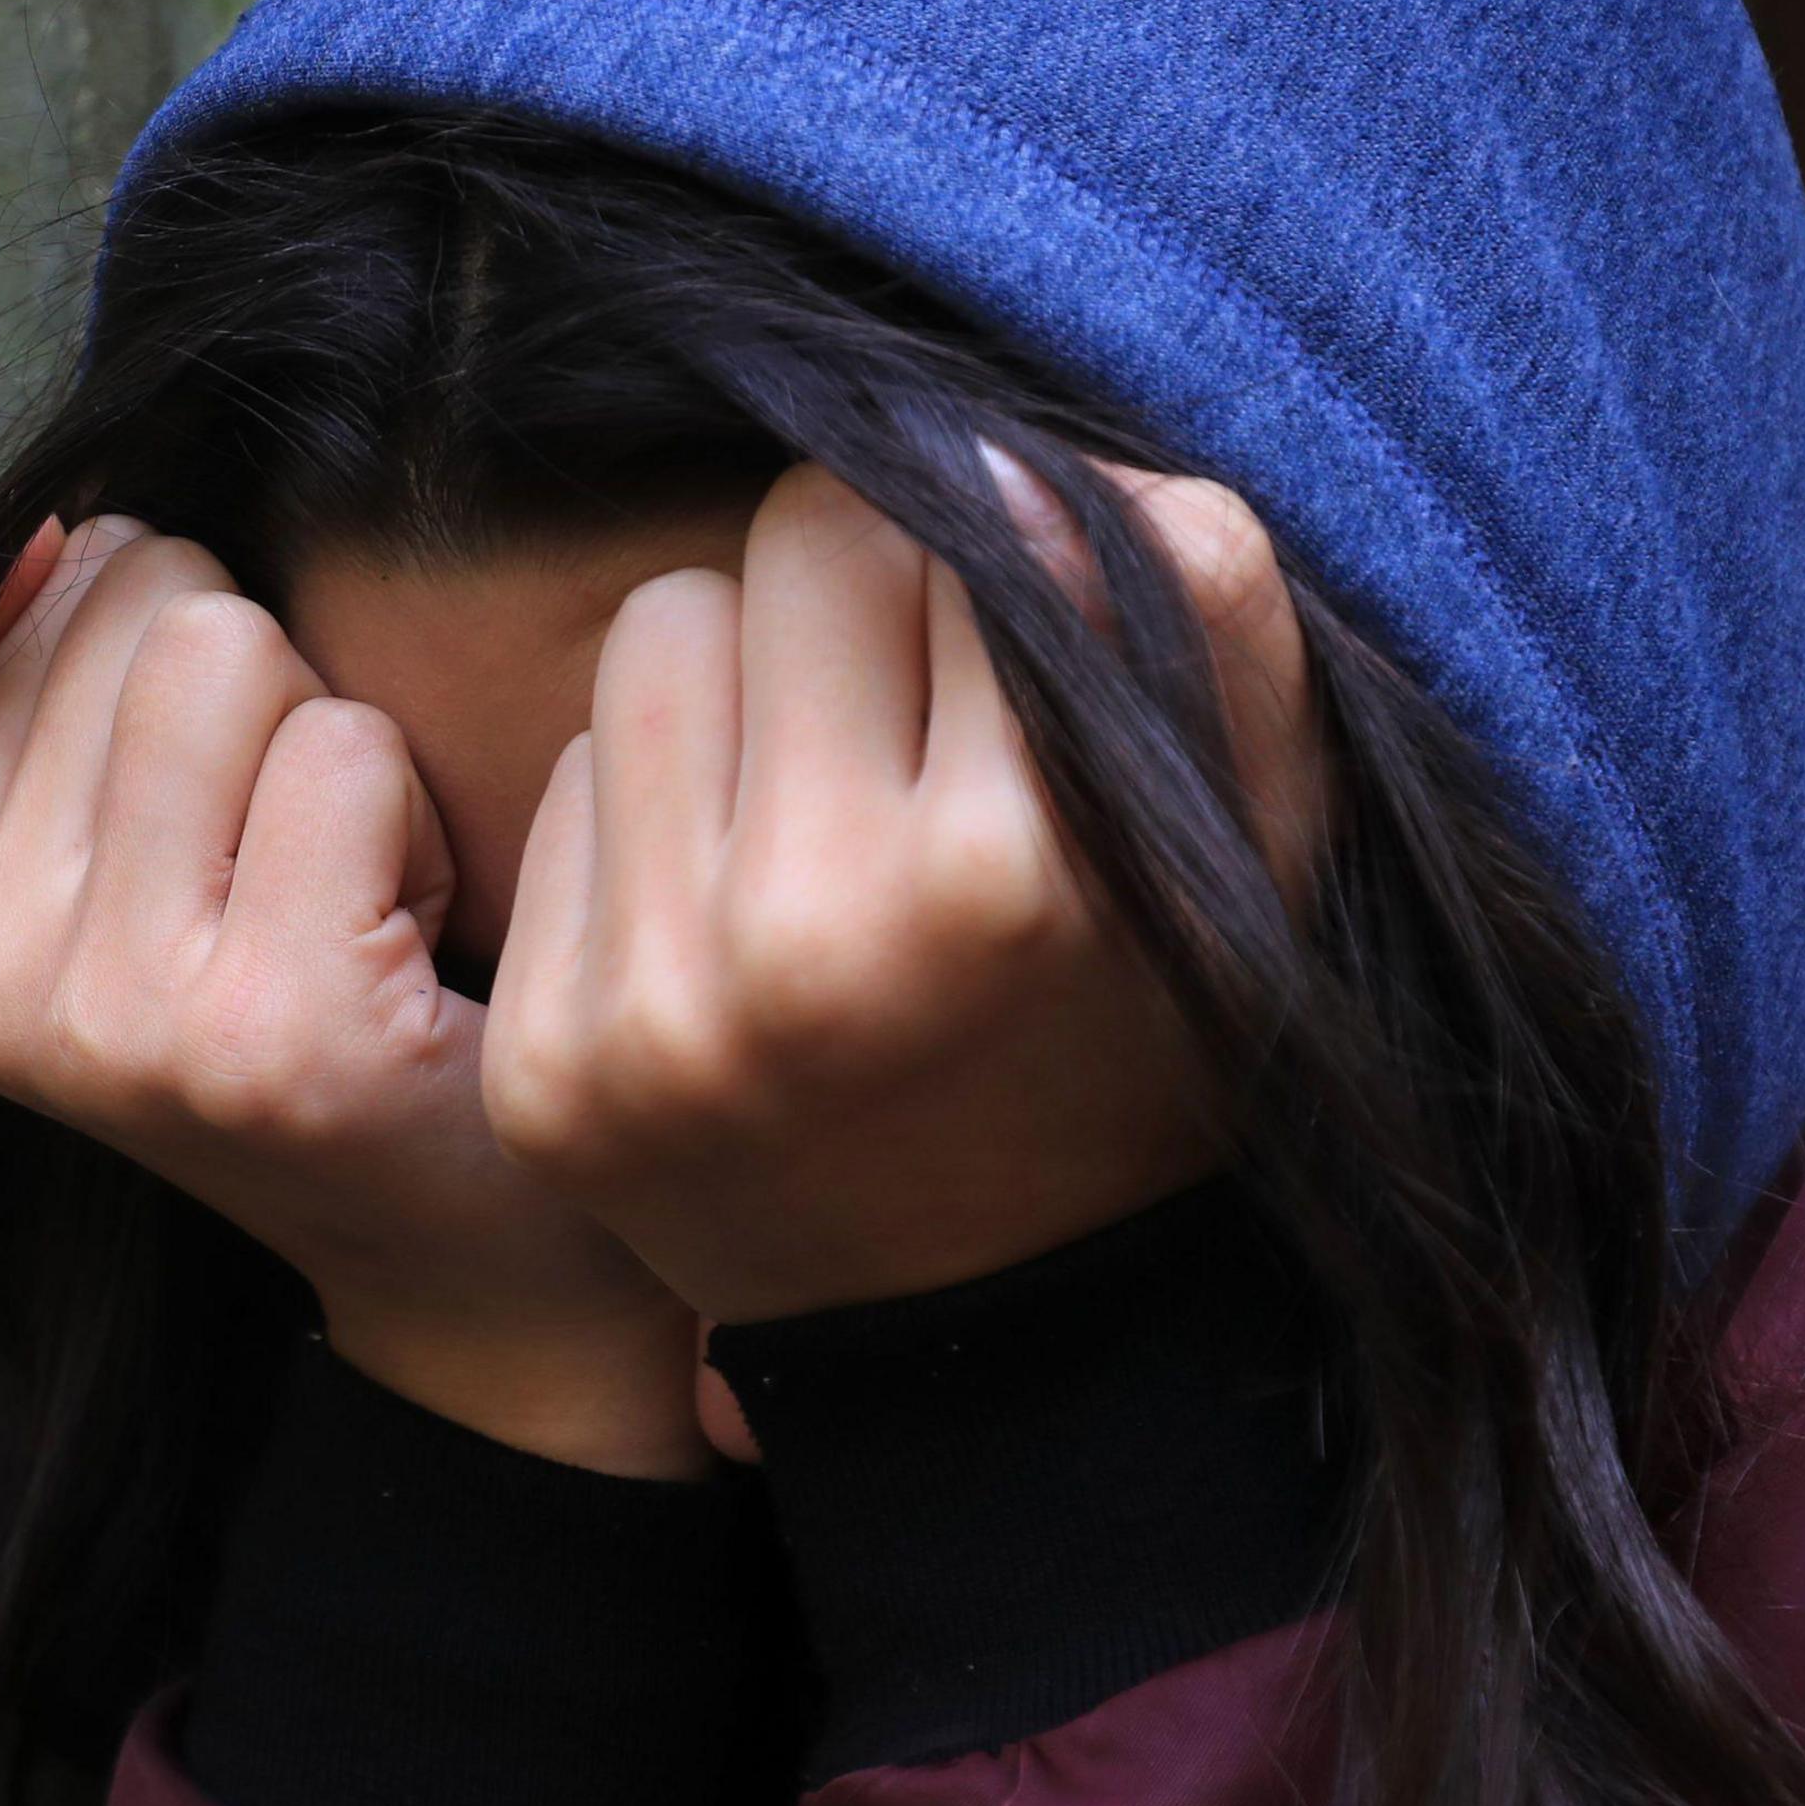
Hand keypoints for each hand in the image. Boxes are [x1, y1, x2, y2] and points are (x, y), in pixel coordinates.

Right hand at [0, 516, 709, 1477]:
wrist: (463, 1247)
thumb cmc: (304, 999)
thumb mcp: (132, 842)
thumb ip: (66, 676)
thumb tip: (67, 524)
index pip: (73, 587)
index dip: (197, 686)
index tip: (221, 844)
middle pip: (162, 613)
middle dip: (271, 708)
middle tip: (299, 879)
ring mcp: (115, 1015)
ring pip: (244, 660)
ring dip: (342, 760)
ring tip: (347, 910)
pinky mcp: (264, 1031)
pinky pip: (349, 752)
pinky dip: (419, 826)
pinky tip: (406, 960)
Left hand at [480, 460, 1323, 1323]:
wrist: (1003, 1345)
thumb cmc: (1149, 1042)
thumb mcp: (1257, 843)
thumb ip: (1202, 616)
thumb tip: (1012, 459)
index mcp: (1015, 877)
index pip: (952, 516)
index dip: (997, 558)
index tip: (1021, 649)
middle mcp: (817, 939)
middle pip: (794, 542)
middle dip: (865, 598)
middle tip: (921, 717)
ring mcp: (660, 1009)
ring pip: (656, 629)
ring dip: (743, 684)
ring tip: (824, 808)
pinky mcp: (547, 1062)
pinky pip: (566, 782)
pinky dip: (650, 816)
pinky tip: (734, 919)